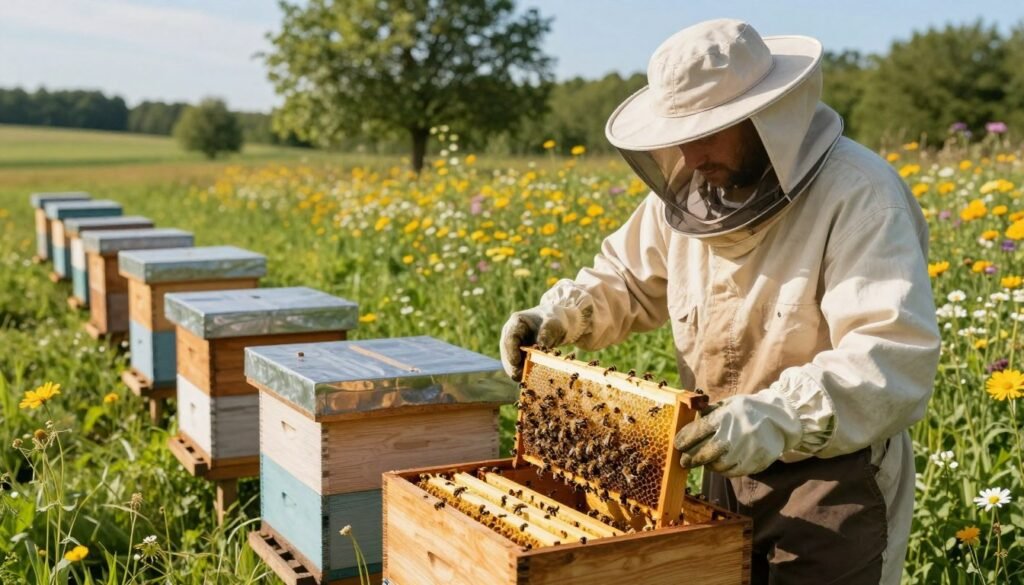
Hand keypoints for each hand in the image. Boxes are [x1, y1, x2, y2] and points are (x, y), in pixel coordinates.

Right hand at [499, 304, 590, 379]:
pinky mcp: (518, 355)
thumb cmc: (553, 320)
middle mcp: (510, 334)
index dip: (511, 351)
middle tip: (521, 376)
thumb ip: (546, 334)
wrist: (555, 324)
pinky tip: (530, 379)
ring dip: (517, 371)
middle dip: (513, 365)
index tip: (516, 362)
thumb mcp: (553, 324)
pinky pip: (517, 366)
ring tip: (526, 380)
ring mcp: (512, 346)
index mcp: (517, 322)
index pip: (509, 338)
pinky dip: (523, 373)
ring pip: (509, 362)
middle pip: (506, 352)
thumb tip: (540, 349)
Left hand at [673, 388, 803, 476]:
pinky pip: (732, 472)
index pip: (698, 430)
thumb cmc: (746, 411)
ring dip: (707, 465)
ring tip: (704, 461)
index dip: (684, 439)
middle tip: (684, 461)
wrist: (779, 420)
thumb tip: (684, 425)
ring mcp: (746, 449)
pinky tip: (720, 464)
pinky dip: (722, 470)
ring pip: (718, 465)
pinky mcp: (755, 462)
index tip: (678, 444)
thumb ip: (707, 414)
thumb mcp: (727, 405)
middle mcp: (736, 433)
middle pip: (705, 452)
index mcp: (726, 416)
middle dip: (691, 458)